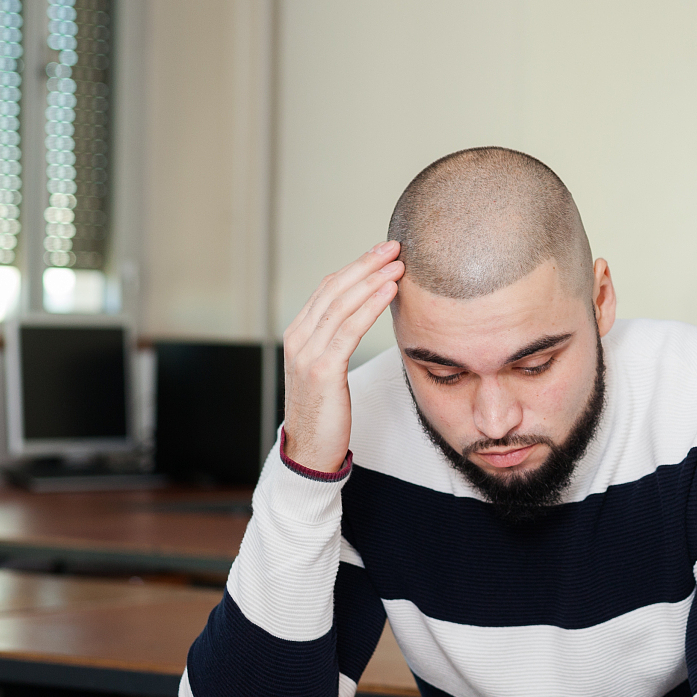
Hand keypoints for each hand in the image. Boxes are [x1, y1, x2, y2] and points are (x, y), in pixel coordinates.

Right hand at [283, 242, 404, 472]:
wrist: (309, 450)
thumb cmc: (325, 410)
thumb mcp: (327, 368)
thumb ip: (337, 340)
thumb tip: (365, 317)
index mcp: (298, 333)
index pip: (327, 288)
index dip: (356, 266)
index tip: (383, 251)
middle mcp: (298, 338)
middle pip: (334, 288)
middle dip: (366, 263)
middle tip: (395, 246)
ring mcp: (307, 353)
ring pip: (341, 304)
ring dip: (373, 280)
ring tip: (399, 264)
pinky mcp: (322, 370)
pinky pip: (349, 330)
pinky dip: (370, 306)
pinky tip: (389, 292)